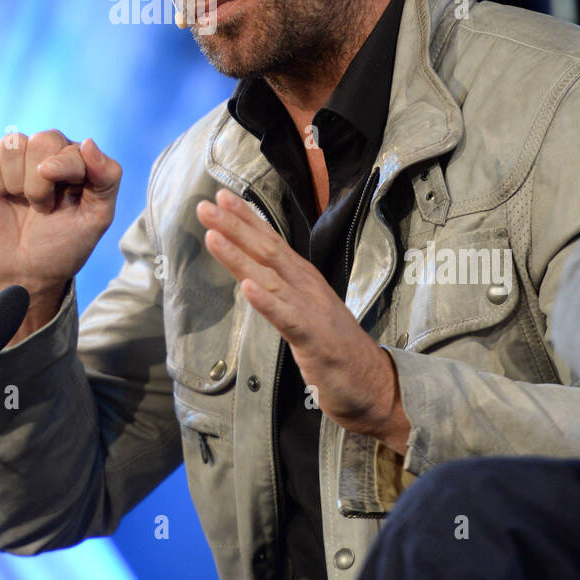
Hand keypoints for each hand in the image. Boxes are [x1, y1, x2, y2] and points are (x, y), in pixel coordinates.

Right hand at [0, 130, 121, 319]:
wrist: (22, 273)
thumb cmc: (62, 245)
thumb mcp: (97, 219)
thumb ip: (106, 178)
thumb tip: (88, 142)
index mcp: (77, 161)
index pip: (72, 147)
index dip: (62, 170)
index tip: (52, 204)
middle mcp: (47, 153)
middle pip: (42, 140)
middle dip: (39, 183)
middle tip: (42, 207)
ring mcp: (16, 159)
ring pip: (12, 145)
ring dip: (16, 183)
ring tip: (22, 202)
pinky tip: (0, 197)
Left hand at [196, 188, 409, 452]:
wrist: (374, 383)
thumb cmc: (336, 347)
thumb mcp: (304, 310)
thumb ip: (282, 291)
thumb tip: (253, 274)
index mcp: (303, 278)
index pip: (271, 241)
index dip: (246, 218)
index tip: (221, 195)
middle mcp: (306, 286)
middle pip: (267, 250)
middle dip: (235, 226)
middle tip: (205, 204)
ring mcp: (311, 310)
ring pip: (270, 277)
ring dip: (239, 256)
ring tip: (213, 235)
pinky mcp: (314, 338)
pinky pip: (287, 317)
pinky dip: (266, 301)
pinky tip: (248, 287)